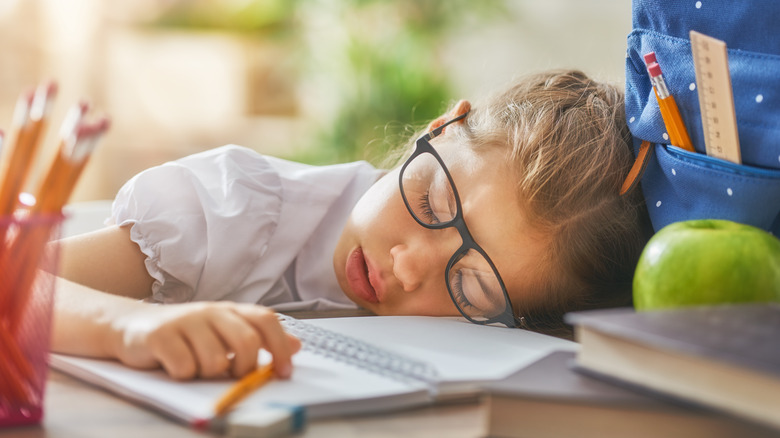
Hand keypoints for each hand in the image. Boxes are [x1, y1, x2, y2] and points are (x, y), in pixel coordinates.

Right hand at [108, 301, 300, 379]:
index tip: (284, 372)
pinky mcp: (160, 335)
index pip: (266, 320)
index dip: (280, 347)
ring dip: (207, 373)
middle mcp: (210, 311)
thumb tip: (296, 345)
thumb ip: (258, 337)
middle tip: (233, 374)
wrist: (130, 325)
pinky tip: (175, 366)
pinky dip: (182, 375)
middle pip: (247, 341)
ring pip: (215, 361)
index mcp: (229, 310)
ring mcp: (185, 321)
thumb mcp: (223, 332)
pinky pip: (184, 368)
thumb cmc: (183, 334)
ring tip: (196, 365)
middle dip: (245, 367)